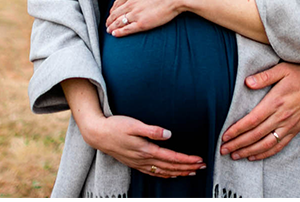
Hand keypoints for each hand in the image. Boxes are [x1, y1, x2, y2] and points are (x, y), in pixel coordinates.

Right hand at [79, 113, 205, 177]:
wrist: (97, 134)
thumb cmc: (115, 126)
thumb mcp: (134, 125)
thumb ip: (152, 130)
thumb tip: (169, 134)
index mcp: (145, 150)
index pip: (171, 158)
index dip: (186, 160)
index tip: (199, 160)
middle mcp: (143, 160)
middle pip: (170, 167)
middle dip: (187, 167)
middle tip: (203, 166)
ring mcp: (138, 163)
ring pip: (163, 172)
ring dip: (179, 172)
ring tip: (192, 172)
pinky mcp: (134, 163)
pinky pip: (153, 173)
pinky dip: (165, 175)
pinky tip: (171, 174)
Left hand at [106, 0, 193, 36]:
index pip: (117, 2)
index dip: (113, 9)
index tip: (112, 13)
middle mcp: (131, 2)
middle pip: (115, 13)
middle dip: (110, 19)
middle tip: (108, 23)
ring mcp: (136, 13)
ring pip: (119, 22)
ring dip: (112, 27)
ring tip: (109, 30)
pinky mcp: (142, 23)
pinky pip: (127, 29)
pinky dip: (119, 32)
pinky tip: (115, 34)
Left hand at [221, 63, 299, 160]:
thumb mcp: (283, 69)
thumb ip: (264, 76)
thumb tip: (247, 82)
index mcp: (275, 102)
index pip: (251, 120)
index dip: (237, 130)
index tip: (225, 136)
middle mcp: (281, 117)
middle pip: (255, 135)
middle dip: (237, 144)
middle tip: (223, 150)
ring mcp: (289, 125)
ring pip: (266, 144)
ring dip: (249, 151)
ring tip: (235, 155)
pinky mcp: (295, 130)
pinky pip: (279, 146)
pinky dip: (265, 153)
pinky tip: (254, 156)